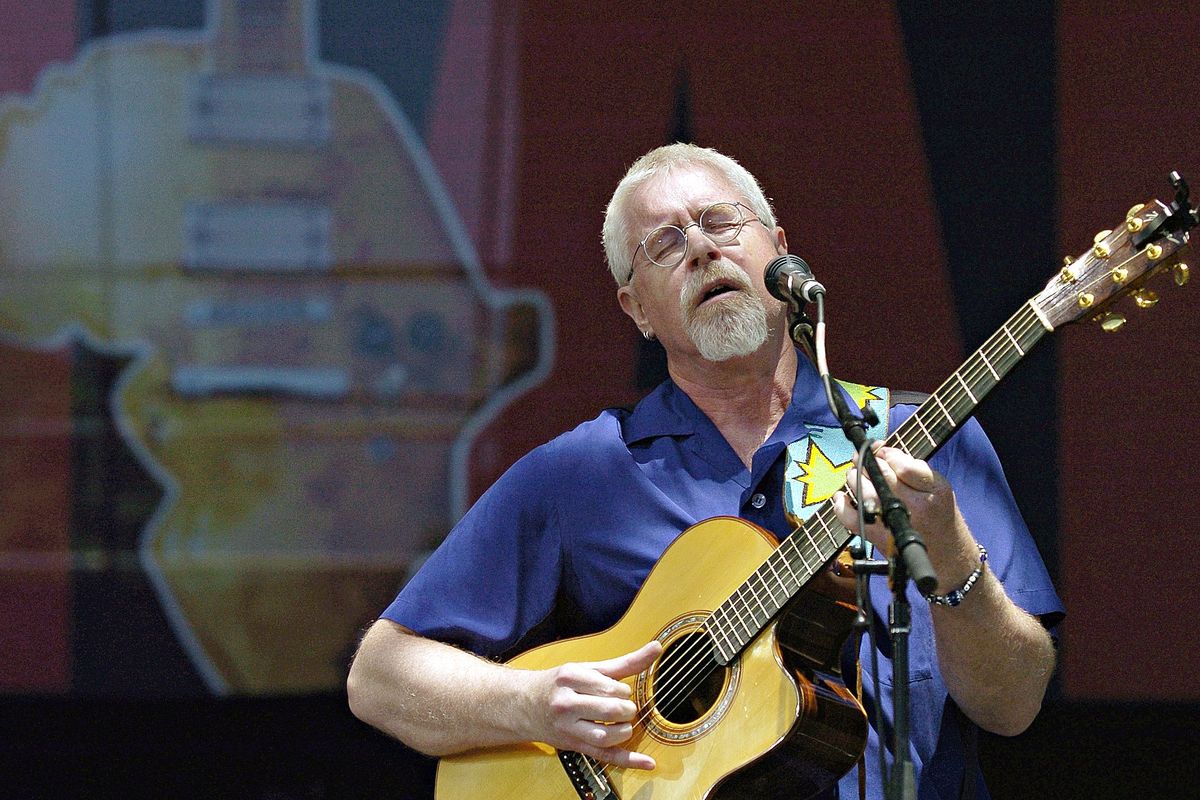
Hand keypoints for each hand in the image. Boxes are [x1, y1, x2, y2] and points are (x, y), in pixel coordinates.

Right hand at [521, 640, 662, 769]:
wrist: (524, 704)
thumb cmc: (559, 684)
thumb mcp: (588, 668)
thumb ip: (625, 662)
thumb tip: (656, 648)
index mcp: (571, 677)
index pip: (612, 687)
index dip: (623, 691)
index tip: (618, 691)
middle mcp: (566, 703)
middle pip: (612, 710)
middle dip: (625, 709)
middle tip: (620, 707)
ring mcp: (567, 727)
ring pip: (607, 735)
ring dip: (624, 730)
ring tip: (620, 723)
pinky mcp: (573, 745)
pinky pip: (603, 756)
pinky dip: (627, 760)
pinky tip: (646, 762)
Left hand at [832, 444, 958, 552]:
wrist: (945, 557)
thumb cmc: (939, 516)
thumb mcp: (938, 487)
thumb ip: (913, 467)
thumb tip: (882, 451)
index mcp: (932, 491)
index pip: (902, 465)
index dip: (887, 454)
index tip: (881, 451)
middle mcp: (912, 508)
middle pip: (881, 476)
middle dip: (867, 462)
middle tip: (862, 457)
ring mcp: (892, 523)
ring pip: (864, 492)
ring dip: (854, 478)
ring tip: (856, 474)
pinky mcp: (877, 536)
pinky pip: (851, 519)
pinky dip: (841, 506)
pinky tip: (841, 497)